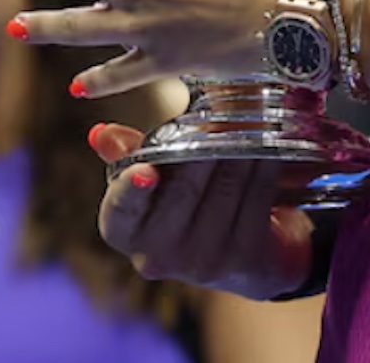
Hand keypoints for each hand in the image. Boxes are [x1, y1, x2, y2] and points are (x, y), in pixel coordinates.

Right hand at [89, 123, 318, 299]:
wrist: (241, 257)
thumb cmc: (185, 203)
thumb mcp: (152, 179)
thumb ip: (128, 154)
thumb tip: (101, 134)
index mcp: (124, 232)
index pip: (121, 210)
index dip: (132, 189)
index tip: (146, 169)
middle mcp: (157, 256)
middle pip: (184, 188)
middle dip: (205, 142)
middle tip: (222, 106)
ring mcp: (202, 263)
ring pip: (226, 185)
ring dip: (242, 144)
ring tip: (251, 112)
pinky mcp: (244, 259)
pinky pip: (257, 196)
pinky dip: (264, 164)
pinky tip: (269, 141)